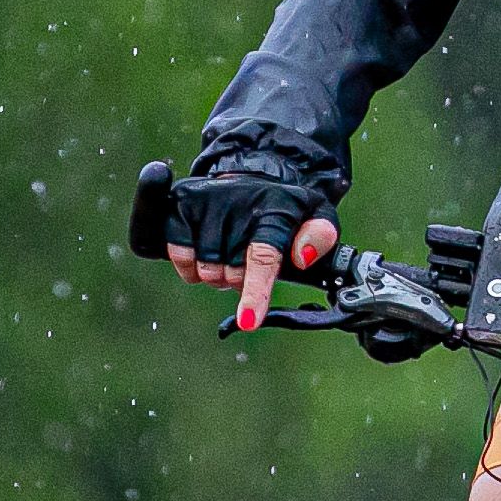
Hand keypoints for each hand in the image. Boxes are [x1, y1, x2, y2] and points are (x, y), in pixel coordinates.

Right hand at [161, 167, 338, 329]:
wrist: (251, 179)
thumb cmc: (285, 211)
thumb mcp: (316, 217)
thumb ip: (320, 238)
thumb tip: (302, 258)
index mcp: (275, 209)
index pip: (264, 256)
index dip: (255, 291)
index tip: (248, 321)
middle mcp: (238, 202)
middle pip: (232, 274)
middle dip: (241, 281)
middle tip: (248, 262)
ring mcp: (207, 201)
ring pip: (206, 270)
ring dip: (217, 274)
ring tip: (229, 254)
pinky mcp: (181, 203)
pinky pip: (180, 256)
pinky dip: (191, 266)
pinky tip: (204, 252)